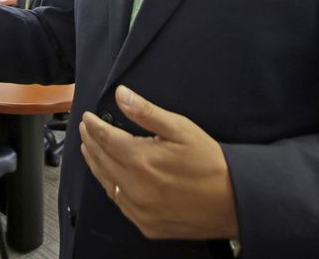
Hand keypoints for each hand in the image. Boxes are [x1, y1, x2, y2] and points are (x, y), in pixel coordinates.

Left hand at [80, 86, 237, 240]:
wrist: (233, 201)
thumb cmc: (210, 163)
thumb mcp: (180, 128)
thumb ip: (146, 112)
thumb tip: (121, 94)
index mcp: (141, 160)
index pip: (106, 139)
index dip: (94, 126)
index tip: (86, 117)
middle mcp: (134, 187)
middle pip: (101, 160)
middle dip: (90, 142)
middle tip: (84, 130)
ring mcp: (139, 209)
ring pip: (106, 183)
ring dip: (95, 164)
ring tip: (89, 149)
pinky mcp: (146, 224)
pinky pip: (119, 204)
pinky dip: (110, 187)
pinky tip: (108, 178)